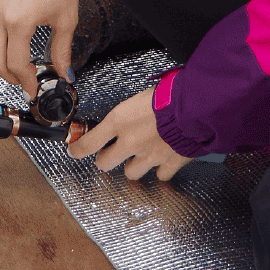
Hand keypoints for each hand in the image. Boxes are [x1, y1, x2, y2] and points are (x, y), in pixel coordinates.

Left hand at [70, 87, 193, 181]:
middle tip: (111, 153)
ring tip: (140, 156)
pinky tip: (162, 161)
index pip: (88, 142)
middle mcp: (130, 142)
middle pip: (105, 164)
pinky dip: (160, 170)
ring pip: (131, 173)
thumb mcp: (138, 97)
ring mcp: (148, 155)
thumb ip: (127, 113)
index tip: (74, 150)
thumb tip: (125, 118)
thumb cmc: (169, 94)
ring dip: (134, 165)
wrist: (194, 105)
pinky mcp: (168, 163)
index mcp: (119, 121)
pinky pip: (160, 175)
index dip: (77, 149)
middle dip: (106, 159)